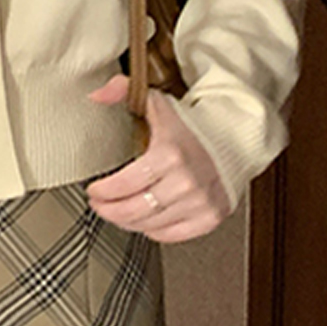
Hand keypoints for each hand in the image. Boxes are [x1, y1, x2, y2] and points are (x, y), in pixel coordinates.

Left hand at [84, 77, 232, 241]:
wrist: (234, 138)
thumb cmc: (193, 124)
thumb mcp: (156, 101)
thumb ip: (122, 90)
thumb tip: (97, 95)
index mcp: (170, 153)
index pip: (125, 183)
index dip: (104, 191)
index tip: (93, 191)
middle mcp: (186, 181)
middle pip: (134, 209)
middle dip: (109, 210)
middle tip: (99, 205)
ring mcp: (200, 202)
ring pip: (150, 225)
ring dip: (127, 222)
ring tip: (116, 213)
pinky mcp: (210, 217)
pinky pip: (173, 235)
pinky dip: (154, 231)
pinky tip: (145, 221)